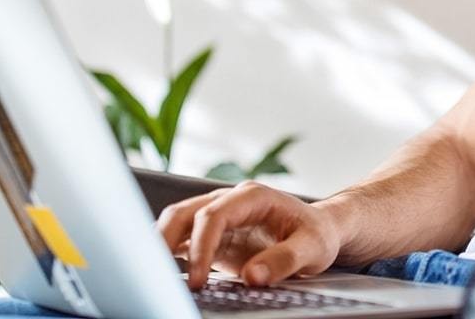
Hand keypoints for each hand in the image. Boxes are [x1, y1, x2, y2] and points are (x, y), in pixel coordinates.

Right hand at [157, 181, 342, 288]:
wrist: (320, 232)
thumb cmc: (317, 234)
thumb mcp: (312, 247)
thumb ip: (284, 260)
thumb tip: (253, 276)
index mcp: (252, 197)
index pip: (213, 215)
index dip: (201, 247)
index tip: (198, 279)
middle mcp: (230, 202)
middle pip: (184, 213)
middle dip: (165, 241)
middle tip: (159, 276)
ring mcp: (220, 218)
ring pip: (177, 224)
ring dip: (162, 246)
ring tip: (154, 275)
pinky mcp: (215, 237)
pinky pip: (184, 241)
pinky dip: (170, 255)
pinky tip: (165, 274)